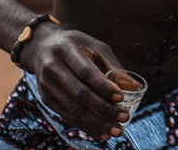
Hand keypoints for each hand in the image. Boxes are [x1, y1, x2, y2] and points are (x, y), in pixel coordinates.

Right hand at [19, 25, 130, 140]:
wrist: (41, 48)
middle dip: (104, 108)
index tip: (121, 97)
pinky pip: (68, 116)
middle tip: (124, 117)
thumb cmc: (76, 45)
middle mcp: (53, 69)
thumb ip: (113, 65)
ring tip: (116, 130)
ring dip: (97, 122)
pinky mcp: (46, 99)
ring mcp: (47, 86)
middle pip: (80, 94)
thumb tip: (136, 87)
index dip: (103, 86)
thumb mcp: (95, 47)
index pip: (86, 72)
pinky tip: (102, 133)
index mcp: (67, 50)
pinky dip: (86, 126)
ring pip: (74, 109)